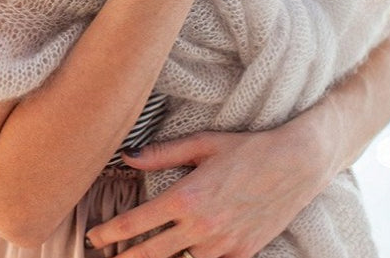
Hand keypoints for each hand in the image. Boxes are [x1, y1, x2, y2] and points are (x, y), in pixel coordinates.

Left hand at [86, 125, 330, 257]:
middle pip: (151, 254)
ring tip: (140, 256)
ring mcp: (223, 246)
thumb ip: (161, 153)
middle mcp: (202, 227)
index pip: (137, 223)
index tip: (93, 237)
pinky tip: (183, 256)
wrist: (296, 164)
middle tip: (106, 257)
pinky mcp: (242, 255)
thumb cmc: (246, 148)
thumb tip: (126, 157)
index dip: (109, 233)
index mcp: (187, 196)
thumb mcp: (202, 143)